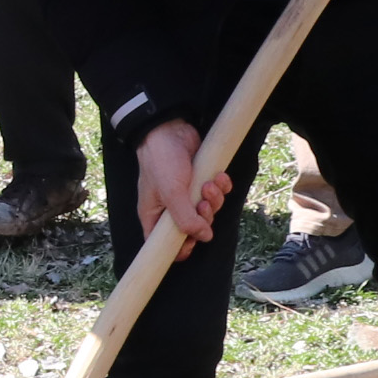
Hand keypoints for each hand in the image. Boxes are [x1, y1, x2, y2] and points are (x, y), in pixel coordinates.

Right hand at [133, 119, 227, 249]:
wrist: (170, 129)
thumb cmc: (161, 161)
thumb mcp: (171, 194)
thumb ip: (185, 219)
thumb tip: (204, 237)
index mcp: (155, 216)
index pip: (166, 245)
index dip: (182, 248)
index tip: (194, 240)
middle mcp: (171, 208)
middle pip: (194, 228)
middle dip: (204, 217)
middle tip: (202, 203)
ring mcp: (188, 194)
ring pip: (209, 210)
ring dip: (215, 199)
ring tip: (210, 184)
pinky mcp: (202, 180)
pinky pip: (218, 193)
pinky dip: (221, 187)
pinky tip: (218, 176)